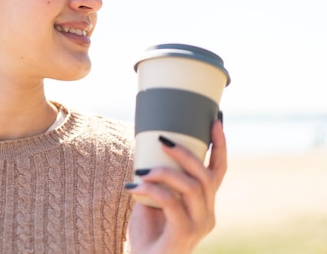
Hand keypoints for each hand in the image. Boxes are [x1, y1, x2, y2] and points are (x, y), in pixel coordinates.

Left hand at [125, 120, 226, 253]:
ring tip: (143, 170)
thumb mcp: (155, 200)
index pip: (219, 171)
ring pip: (193, 187)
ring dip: (166, 172)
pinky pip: (172, 203)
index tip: (215, 121)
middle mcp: (208, 214)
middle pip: (206, 175)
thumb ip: (159, 181)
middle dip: (186, 153)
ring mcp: (199, 226)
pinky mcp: (183, 234)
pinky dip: (153, 190)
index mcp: (205, 204)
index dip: (219, 146)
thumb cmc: (148, 233)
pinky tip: (135, 187)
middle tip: (162, 141)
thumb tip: (150, 152)